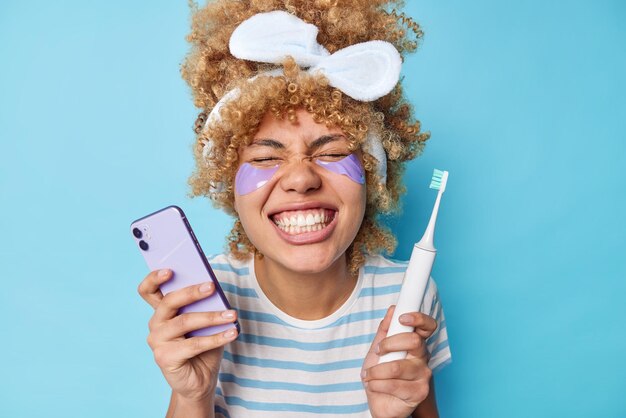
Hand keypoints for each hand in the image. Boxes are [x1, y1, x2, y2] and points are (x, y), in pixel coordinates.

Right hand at [137, 269, 237, 401]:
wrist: (200, 380)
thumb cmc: (203, 346)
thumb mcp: (205, 322)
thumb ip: (204, 305)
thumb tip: (213, 287)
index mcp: (162, 311)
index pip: (148, 290)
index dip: (154, 278)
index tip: (170, 269)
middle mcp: (155, 324)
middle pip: (169, 302)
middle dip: (191, 292)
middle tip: (212, 286)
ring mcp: (157, 341)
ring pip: (184, 322)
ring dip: (212, 317)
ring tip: (232, 315)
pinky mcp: (164, 357)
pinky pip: (194, 344)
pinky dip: (216, 338)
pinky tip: (232, 333)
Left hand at [361, 306, 436, 417]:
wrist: (379, 401)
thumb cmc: (380, 374)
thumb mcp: (377, 349)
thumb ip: (385, 330)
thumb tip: (392, 309)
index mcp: (415, 344)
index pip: (428, 326)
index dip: (419, 318)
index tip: (402, 318)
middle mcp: (423, 357)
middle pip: (413, 341)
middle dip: (388, 344)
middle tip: (378, 351)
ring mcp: (423, 375)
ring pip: (397, 366)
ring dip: (376, 371)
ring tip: (369, 375)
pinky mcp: (419, 392)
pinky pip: (394, 384)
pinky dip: (376, 384)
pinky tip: (374, 385)